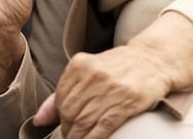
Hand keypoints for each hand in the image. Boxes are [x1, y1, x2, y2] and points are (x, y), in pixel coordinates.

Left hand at [34, 12, 192, 138]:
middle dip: (68, 131)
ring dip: (79, 137)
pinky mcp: (124, 103)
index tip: (64, 127)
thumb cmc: (119, 67)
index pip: (60, 99)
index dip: (60, 118)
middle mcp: (92, 75)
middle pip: (69, 113)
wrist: (153, 61)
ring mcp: (109, 88)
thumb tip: (39, 120)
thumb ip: (62, 93)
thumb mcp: (88, 71)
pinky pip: (101, 128)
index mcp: (80, 65)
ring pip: (83, 123)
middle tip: (72, 136)